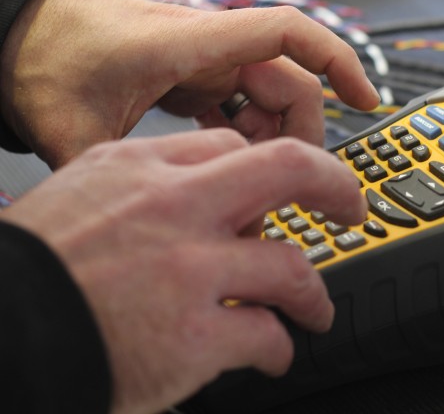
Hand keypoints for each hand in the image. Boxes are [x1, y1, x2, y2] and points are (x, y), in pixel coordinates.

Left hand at [0, 0, 378, 167]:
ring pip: (267, 104)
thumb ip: (118, 178)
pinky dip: (244, 139)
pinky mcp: (194, 78)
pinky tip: (225, 171)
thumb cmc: (45, 56)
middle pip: (288, 90)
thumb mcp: (76, 126)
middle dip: (296, 142)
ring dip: (267, 148)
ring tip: (244, 191)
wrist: (20, 32)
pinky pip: (240, 108)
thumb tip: (143, 234)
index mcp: (191, 46)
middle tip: (288, 194)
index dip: (338, 63)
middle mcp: (209, 50)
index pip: (288, 36)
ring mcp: (204, 63)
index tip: (367, 99)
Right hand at [1, 128, 366, 413]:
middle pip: (287, 169)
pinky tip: (273, 355)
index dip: (264, 173)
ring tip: (314, 308)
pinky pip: (267, 333)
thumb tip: (196, 199)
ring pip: (291, 266)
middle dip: (335, 185)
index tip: (280, 195)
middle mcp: (173, 207)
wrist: (1, 336)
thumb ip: (141, 189)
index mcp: (138, 169)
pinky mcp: (195, 335)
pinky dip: (279, 347)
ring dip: (313, 292)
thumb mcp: (77, 197)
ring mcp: (190, 269)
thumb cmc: (32, 271)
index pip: (229, 147)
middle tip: (350, 207)